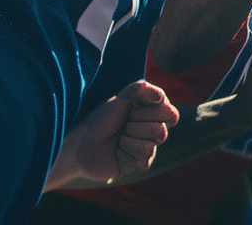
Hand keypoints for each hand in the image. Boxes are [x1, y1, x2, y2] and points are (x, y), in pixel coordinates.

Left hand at [60, 81, 179, 184]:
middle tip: (124, 122)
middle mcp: (155, 125)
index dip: (148, 107)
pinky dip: (130, 146)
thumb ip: (138, 90)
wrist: (84, 144)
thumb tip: (159, 95)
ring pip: (158, 134)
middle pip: (166, 119)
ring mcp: (151, 143)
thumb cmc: (102, 120)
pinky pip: (148, 151)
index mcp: (153, 110)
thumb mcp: (119, 99)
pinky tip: (121, 148)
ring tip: (120, 136)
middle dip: (138, 119)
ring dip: (132, 133)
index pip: (167, 107)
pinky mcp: (144, 161)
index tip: (131, 107)